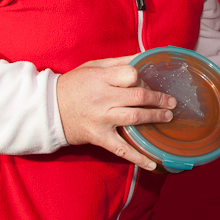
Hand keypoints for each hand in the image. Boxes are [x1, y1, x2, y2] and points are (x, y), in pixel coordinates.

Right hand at [56, 56, 175, 170]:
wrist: (48, 110)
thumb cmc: (73, 85)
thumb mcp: (93, 66)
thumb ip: (119, 62)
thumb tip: (144, 56)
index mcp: (101, 78)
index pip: (132, 75)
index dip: (143, 78)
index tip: (147, 83)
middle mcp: (103, 98)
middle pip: (138, 96)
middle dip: (159, 99)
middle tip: (171, 102)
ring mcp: (102, 119)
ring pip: (135, 118)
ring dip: (155, 118)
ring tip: (168, 117)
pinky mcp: (99, 137)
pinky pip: (122, 149)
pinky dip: (139, 158)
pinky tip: (153, 164)